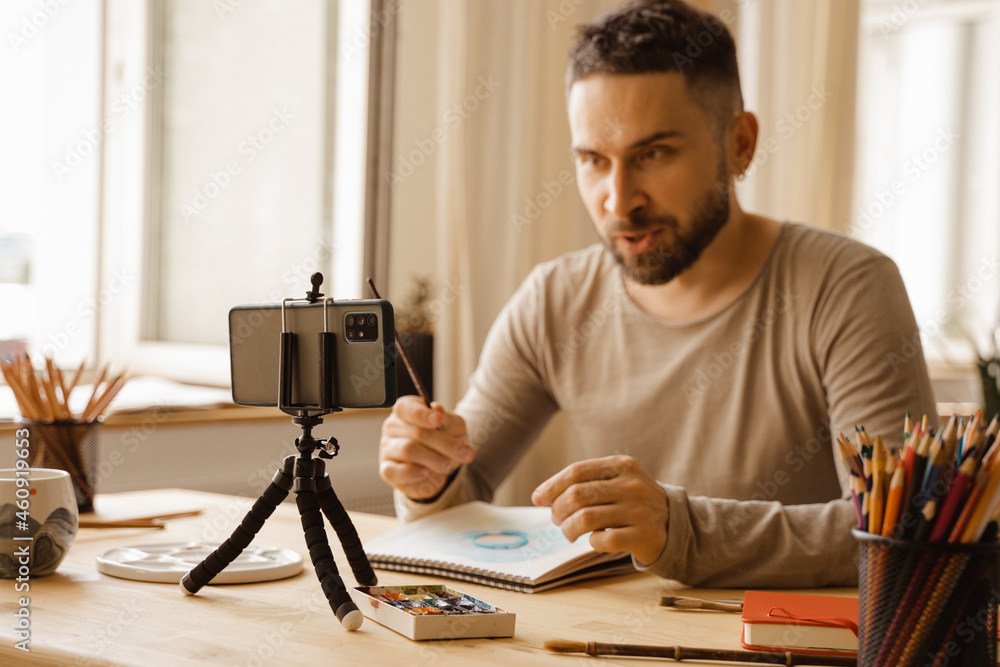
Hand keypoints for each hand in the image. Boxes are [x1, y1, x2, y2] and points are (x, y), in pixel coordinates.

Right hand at [379, 395, 472, 499]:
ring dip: (433, 459)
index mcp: (406, 409)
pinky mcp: (387, 469)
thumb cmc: (443, 441)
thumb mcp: (454, 427)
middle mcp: (393, 426)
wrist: (438, 466)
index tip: (438, 420)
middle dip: (443, 443)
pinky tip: (426, 472)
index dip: (422, 414)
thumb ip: (449, 420)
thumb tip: (439, 411)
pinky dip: (413, 472)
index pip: (407, 408)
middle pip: (416, 432)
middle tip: (462, 453)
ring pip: (408, 451)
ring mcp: (388, 448)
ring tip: (448, 465)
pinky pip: (395, 471)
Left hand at [531, 455, 667, 565]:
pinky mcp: (643, 535)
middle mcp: (632, 485)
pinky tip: (595, 540)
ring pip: (585, 518)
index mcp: (622, 465)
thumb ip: (586, 482)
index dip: (552, 486)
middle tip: (557, 519)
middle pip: (577, 495)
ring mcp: (639, 510)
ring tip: (570, 532)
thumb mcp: (617, 480)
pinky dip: (592, 542)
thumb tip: (542, 496)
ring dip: (569, 529)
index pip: (577, 472)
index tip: (538, 498)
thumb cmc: (633, 502)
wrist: (674, 524)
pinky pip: (603, 540)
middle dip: (558, 510)